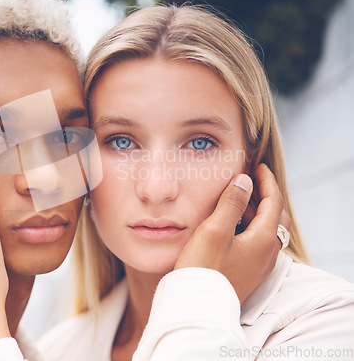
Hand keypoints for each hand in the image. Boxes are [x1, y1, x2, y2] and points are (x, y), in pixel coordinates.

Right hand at [174, 163, 290, 304]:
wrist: (197, 306)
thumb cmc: (204, 267)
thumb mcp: (215, 229)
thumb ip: (231, 203)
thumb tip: (245, 181)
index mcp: (263, 240)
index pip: (274, 203)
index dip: (267, 182)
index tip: (258, 167)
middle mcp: (266, 253)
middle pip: (275, 218)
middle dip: (266, 196)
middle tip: (253, 182)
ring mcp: (258, 265)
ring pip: (266, 231)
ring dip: (257, 212)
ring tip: (239, 199)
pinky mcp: (247, 273)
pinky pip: (257, 243)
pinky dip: (250, 227)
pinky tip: (232, 226)